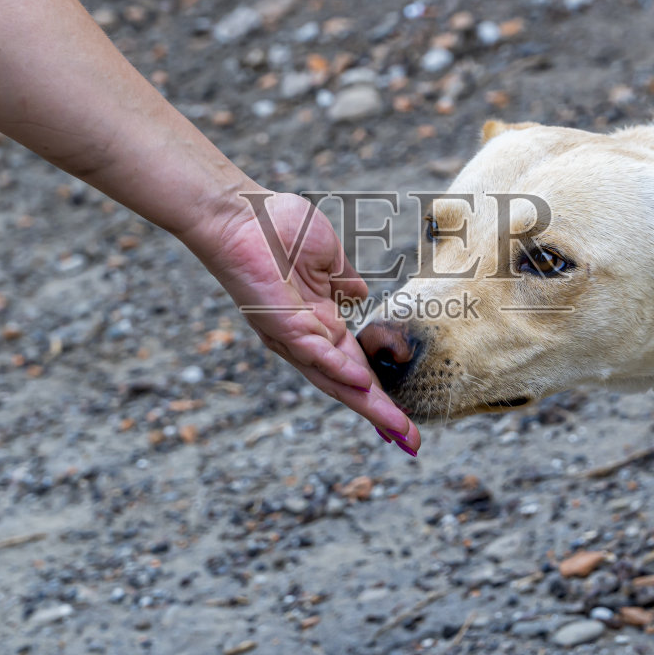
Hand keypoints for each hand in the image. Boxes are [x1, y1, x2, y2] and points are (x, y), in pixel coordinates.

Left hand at [191, 191, 420, 453]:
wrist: (242, 213)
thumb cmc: (278, 227)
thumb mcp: (328, 257)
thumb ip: (344, 281)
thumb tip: (360, 295)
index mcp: (319, 322)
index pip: (355, 366)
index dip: (380, 392)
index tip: (403, 417)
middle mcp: (307, 337)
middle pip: (349, 386)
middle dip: (380, 414)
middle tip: (411, 441)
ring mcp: (294, 334)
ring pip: (335, 380)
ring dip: (367, 405)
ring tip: (397, 428)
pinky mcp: (281, 324)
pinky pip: (315, 353)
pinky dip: (339, 370)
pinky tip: (363, 387)